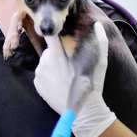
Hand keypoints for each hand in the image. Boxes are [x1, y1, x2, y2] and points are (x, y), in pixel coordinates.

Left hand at [34, 22, 115, 136]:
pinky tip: (59, 84)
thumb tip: (97, 24)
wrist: (82, 112)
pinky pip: (42, 74)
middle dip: (58, 54)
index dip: (54, 33)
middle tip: (69, 66)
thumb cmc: (92, 86)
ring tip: (65, 76)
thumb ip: (100, 41)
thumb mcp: (100, 63)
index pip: (50, 35)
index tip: (58, 34)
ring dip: (53, 66)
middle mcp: (45, 61)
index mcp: (57, 54)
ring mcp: (39, 73)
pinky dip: (48, 77)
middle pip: (50, 50)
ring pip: (45, 62)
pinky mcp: (36, 83)